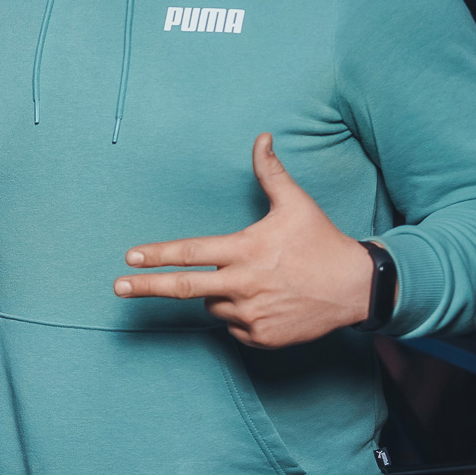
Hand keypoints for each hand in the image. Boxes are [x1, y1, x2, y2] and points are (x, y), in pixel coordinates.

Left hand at [112, 133, 375, 348]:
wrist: (357, 289)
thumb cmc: (322, 242)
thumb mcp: (296, 204)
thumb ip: (270, 173)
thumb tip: (261, 137)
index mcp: (245, 250)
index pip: (191, 253)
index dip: (157, 255)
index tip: (130, 258)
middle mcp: (243, 285)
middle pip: (183, 287)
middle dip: (146, 287)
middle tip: (118, 287)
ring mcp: (251, 314)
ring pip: (212, 305)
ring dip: (219, 295)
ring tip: (255, 282)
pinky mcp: (261, 337)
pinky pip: (233, 327)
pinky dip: (240, 316)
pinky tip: (266, 303)